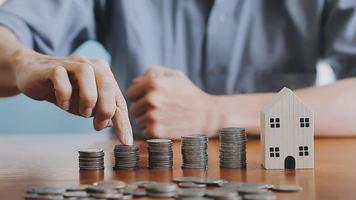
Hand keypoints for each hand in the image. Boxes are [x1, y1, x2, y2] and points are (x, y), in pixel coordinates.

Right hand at [10, 49, 132, 143]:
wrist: (33, 74)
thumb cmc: (65, 90)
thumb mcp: (86, 105)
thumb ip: (100, 112)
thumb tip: (112, 123)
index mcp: (104, 74)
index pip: (118, 99)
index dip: (123, 121)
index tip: (126, 142)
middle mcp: (92, 65)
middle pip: (107, 83)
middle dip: (106, 109)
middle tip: (98, 126)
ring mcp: (72, 64)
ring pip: (87, 74)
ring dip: (88, 99)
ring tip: (82, 113)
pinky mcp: (53, 67)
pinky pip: (61, 78)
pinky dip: (64, 95)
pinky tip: (63, 105)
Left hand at [127, 65, 217, 138]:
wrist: (207, 116)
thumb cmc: (190, 94)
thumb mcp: (175, 75)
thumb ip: (153, 72)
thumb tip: (134, 81)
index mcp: (153, 83)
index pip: (131, 92)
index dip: (139, 96)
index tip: (150, 99)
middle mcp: (151, 99)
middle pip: (134, 108)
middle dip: (144, 108)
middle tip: (161, 109)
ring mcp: (153, 116)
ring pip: (138, 121)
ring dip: (148, 120)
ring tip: (165, 116)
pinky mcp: (156, 131)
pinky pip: (145, 131)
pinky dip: (153, 130)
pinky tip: (166, 125)